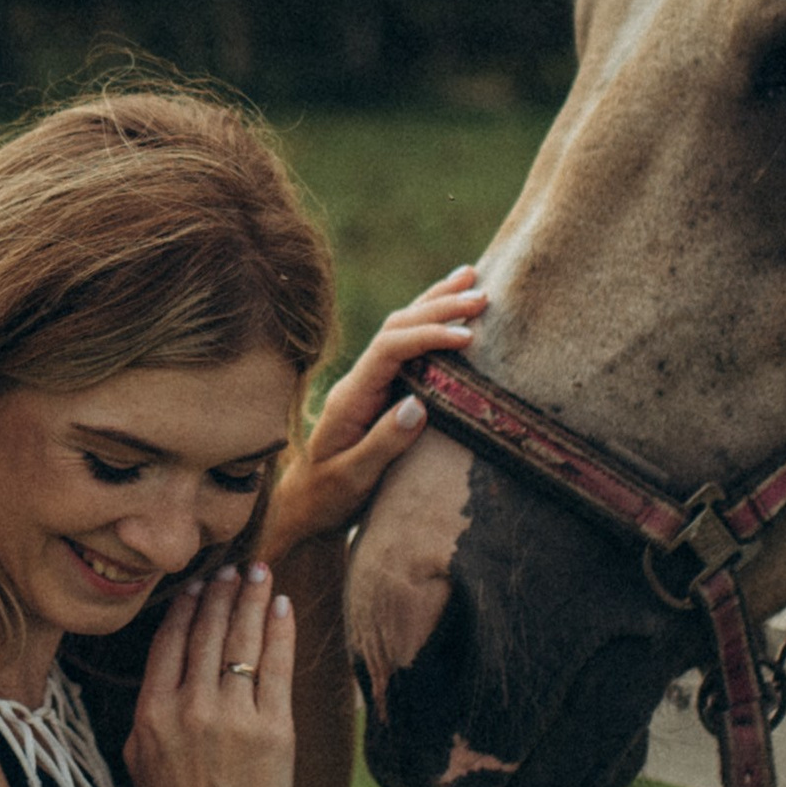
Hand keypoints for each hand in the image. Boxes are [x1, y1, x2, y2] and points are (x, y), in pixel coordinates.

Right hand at [123, 562, 296, 786]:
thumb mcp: (138, 756)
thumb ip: (148, 710)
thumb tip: (163, 668)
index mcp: (152, 712)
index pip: (170, 641)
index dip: (186, 606)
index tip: (198, 583)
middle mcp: (190, 707)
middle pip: (207, 632)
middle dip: (222, 593)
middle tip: (233, 566)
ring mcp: (233, 716)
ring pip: (241, 641)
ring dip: (250, 600)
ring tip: (257, 572)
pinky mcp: (272, 729)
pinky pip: (278, 666)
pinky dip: (280, 631)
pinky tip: (281, 606)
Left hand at [262, 266, 488, 555]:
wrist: (303, 507)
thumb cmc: (327, 498)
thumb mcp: (352, 479)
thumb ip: (382, 443)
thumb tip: (418, 405)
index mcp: (351, 397)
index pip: (389, 349)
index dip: (427, 337)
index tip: (466, 338)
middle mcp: (359, 381)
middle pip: (397, 328)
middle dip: (438, 307)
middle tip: (482, 297)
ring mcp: (369, 382)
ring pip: (401, 329)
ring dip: (434, 302)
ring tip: (471, 279)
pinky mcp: (381, 391)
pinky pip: (407, 348)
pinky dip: (429, 323)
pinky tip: (449, 311)